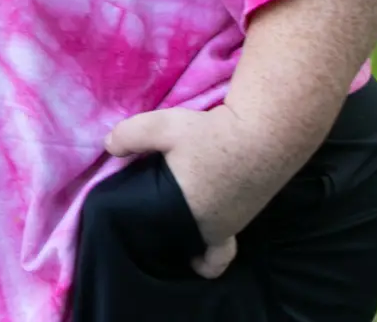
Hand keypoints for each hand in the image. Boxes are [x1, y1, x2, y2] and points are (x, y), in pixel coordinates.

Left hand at [106, 104, 286, 279]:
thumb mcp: (162, 127)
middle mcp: (215, 229)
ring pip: (205, 249)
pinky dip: (212, 247)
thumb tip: (108, 146)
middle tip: (148, 224)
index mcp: (191, 215)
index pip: (162, 238)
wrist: (267, 132)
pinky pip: (225, 247)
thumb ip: (130, 136)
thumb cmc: (213, 133)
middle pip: (183, 246)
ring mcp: (236, 225)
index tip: (133, 225)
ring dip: (189, 243)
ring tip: (169, 227)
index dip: (147, 236)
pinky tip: (202, 226)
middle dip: (166, 243)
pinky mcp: (249, 213)